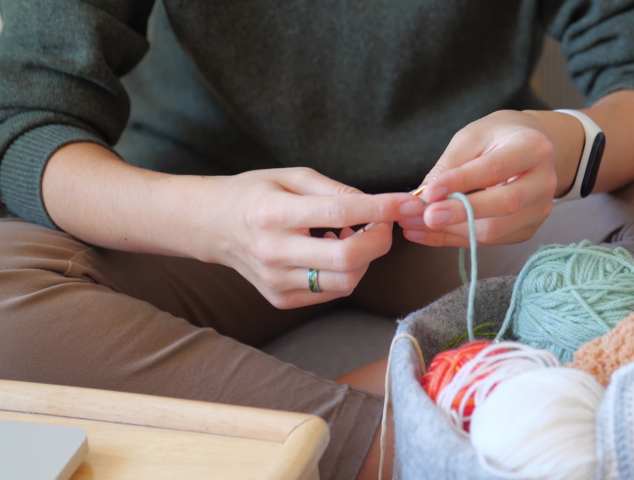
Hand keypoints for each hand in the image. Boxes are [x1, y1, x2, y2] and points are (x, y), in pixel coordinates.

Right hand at [203, 167, 415, 308]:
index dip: (380, 209)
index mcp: (272, 213)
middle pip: (347, 258)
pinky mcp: (281, 299)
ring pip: (344, 281)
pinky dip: (344, 272)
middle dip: (379, 241)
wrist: (211, 227)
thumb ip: (335, 190)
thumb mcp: (291, 176)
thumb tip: (377, 205)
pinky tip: (333, 251)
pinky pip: (330, 292)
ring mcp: (275, 281)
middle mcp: (272, 252)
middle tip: (382, 224)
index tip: (406, 202)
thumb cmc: (255, 194)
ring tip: (353, 236)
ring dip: (364, 259)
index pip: (339, 213)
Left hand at [398, 110, 578, 246]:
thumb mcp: (472, 137)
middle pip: (504, 206)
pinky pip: (488, 241)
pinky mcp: (527, 229)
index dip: (461, 182)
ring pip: (494, 231)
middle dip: (460, 214)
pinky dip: (455, 239)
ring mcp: (539, 210)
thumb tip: (423, 199)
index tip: (429, 192)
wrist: (530, 148)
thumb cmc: (498, 137)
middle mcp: (544, 182)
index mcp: (534, 148)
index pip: (495, 169)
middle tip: (424, 217)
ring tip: (414, 226)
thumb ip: (450, 166)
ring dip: (450, 232)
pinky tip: (428, 233)